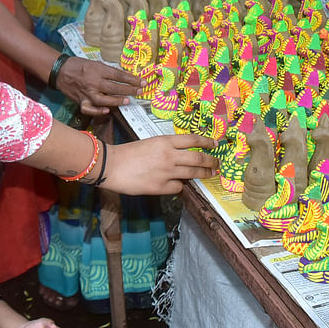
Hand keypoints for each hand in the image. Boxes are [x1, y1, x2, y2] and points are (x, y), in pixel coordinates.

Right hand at [56, 57, 137, 115]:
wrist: (60, 71)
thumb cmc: (79, 65)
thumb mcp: (95, 63)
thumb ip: (108, 71)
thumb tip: (124, 77)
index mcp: (97, 70)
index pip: (118, 75)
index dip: (132, 79)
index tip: (142, 81)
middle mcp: (93, 82)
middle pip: (114, 87)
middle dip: (129, 90)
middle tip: (139, 91)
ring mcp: (87, 93)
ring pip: (104, 100)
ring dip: (117, 101)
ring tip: (127, 101)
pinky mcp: (81, 101)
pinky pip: (90, 109)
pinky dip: (98, 111)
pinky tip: (107, 110)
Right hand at [101, 134, 217, 194]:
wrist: (111, 165)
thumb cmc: (128, 153)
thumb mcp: (150, 143)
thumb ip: (166, 148)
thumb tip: (181, 155)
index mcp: (165, 141)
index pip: (193, 140)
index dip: (207, 142)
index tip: (215, 144)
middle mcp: (169, 156)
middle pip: (198, 158)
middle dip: (211, 162)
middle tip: (217, 164)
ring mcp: (166, 172)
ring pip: (193, 174)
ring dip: (203, 174)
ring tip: (209, 175)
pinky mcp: (161, 187)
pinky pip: (178, 187)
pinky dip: (180, 186)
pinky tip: (178, 185)